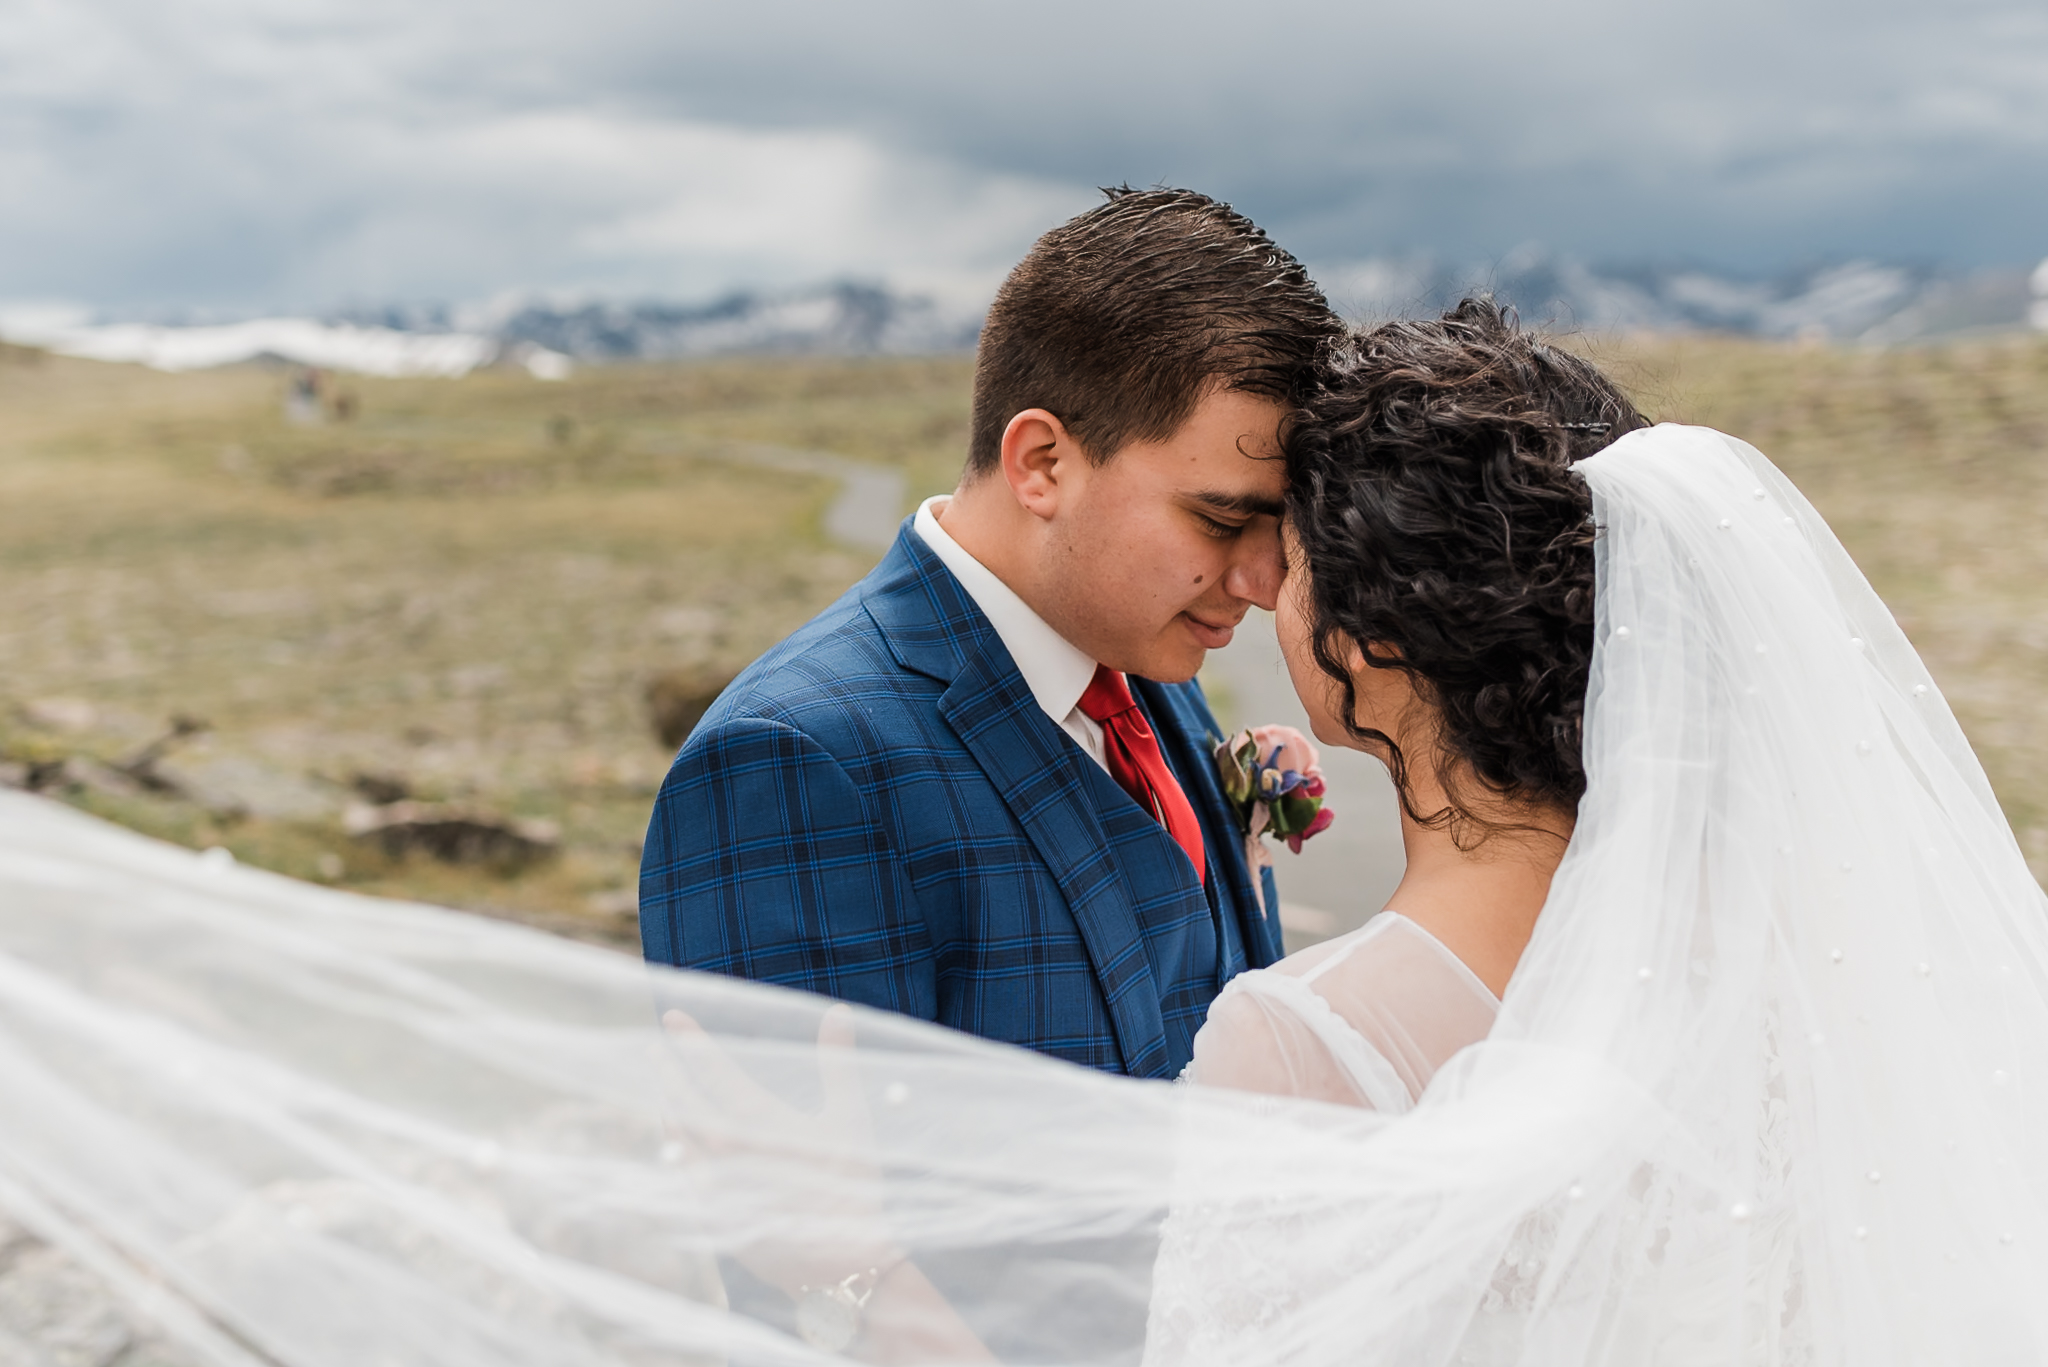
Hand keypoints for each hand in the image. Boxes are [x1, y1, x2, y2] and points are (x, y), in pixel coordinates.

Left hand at [660, 1002, 902, 1296]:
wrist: (841, 1260)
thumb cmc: (851, 1183)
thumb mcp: (849, 1116)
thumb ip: (838, 1060)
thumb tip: (838, 1009)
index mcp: (758, 1119)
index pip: (712, 1068)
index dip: (690, 1039)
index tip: (671, 1016)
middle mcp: (726, 1149)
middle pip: (682, 1100)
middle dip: (667, 1070)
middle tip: (654, 1050)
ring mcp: (714, 1184)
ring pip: (677, 1137)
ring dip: (668, 1109)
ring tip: (664, 1092)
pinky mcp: (712, 1213)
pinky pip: (683, 1172)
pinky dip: (676, 1148)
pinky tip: (677, 1144)